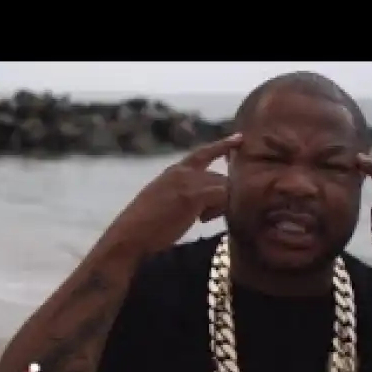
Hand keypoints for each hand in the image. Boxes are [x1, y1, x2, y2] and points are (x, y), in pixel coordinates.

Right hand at [121, 133, 241, 253]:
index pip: (203, 153)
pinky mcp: (194, 195)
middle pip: (219, 176)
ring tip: (202, 219)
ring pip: (223, 186)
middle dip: (221, 196)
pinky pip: (223, 197)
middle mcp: (183, 171)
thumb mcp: (165, 199)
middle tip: (206, 217)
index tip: (239, 138)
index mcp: (174, 171)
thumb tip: (204, 202)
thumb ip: (183, 193)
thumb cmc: (146, 224)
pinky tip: (202, 220)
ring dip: (220, 205)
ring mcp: (189, 182)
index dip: (222, 146)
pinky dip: (219, 209)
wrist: (131, 233)